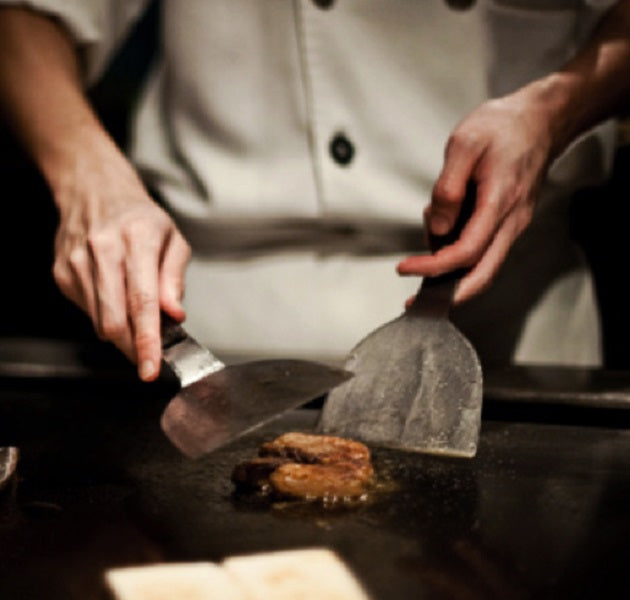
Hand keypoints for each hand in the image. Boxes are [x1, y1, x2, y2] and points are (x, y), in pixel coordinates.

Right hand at [51, 141, 190, 380]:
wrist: (95, 191)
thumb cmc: (141, 218)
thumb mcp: (173, 240)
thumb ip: (175, 279)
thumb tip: (174, 314)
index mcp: (138, 240)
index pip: (143, 302)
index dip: (148, 341)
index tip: (151, 368)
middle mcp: (104, 250)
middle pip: (115, 320)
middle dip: (133, 349)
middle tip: (148, 359)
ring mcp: (78, 262)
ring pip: (99, 321)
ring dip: (121, 335)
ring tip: (137, 321)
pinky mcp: (62, 273)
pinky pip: (87, 312)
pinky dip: (105, 316)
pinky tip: (114, 298)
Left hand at [398, 87, 552, 302]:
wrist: (541, 119)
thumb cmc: (503, 127)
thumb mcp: (464, 144)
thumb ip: (448, 188)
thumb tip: (439, 226)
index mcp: (500, 203)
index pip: (465, 253)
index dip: (433, 267)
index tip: (405, 268)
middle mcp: (511, 222)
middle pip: (482, 275)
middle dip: (449, 294)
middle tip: (417, 303)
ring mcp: (513, 224)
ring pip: (484, 266)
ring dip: (452, 272)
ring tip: (425, 247)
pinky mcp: (509, 222)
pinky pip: (484, 249)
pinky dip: (460, 254)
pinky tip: (441, 232)